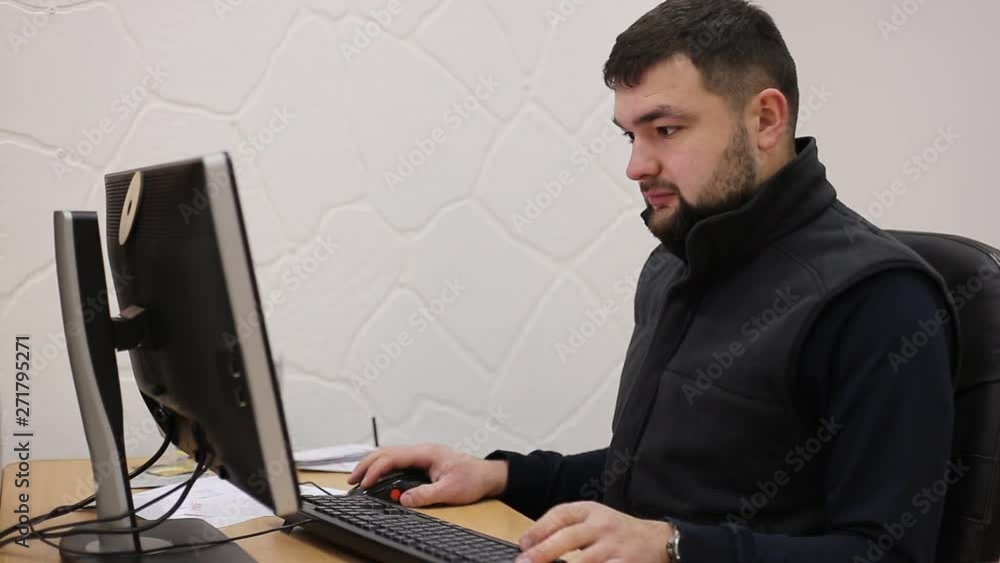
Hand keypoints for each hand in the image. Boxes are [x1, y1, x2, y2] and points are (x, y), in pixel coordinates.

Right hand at [347, 443, 507, 507]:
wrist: (488, 475)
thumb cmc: (473, 478)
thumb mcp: (450, 490)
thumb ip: (426, 495)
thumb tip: (405, 500)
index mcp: (426, 452)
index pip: (393, 457)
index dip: (376, 469)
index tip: (365, 483)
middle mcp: (421, 451)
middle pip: (386, 453)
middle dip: (367, 465)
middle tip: (351, 480)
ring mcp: (421, 455)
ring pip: (390, 455)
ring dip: (373, 466)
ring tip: (359, 479)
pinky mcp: (422, 462)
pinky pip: (397, 461)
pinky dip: (383, 468)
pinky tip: (376, 477)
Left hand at [516, 501, 673, 562]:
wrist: (659, 541)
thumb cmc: (619, 532)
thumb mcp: (595, 518)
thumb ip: (567, 526)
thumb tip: (532, 543)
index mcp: (592, 511)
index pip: (560, 515)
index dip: (538, 529)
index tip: (523, 544)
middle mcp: (602, 527)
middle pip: (566, 538)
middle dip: (542, 552)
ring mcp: (614, 548)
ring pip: (581, 561)